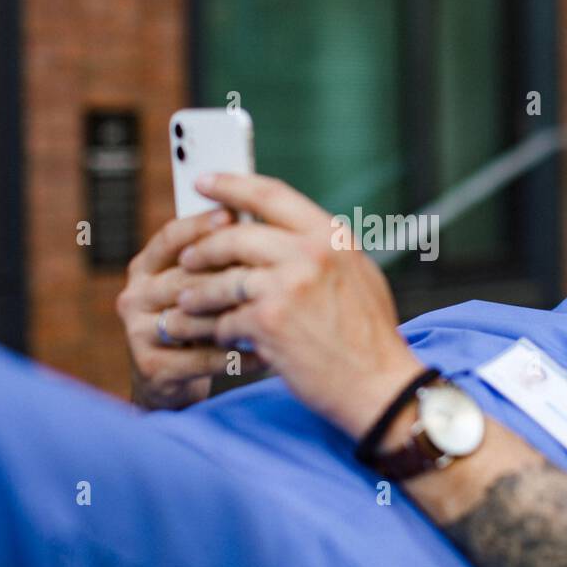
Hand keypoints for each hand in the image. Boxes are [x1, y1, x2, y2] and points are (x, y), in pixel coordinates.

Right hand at [116, 207, 266, 410]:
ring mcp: (137, 333)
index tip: (234, 214)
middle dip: (228, 275)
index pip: (170, 238)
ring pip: (193, 318)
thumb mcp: (198, 285)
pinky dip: (236, 357)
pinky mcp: (151, 368)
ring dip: (235, 317)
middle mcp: (134, 296)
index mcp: (144, 267)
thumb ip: (216, 258)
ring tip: (275, 313)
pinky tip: (266, 353)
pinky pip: (200, 359)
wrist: (169, 380)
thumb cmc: (197, 320)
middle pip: (184, 278)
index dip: (200, 226)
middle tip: (271, 270)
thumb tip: (257, 220)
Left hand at [176, 173, 426, 438]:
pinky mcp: (269, 322)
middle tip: (186, 258)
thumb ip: (319, 248)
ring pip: (223, 280)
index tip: (204, 181)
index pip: (271, 194)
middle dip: (203, 248)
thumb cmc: (369, 334)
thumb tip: (277, 230)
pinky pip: (226, 319)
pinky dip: (219, 331)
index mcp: (330, 236)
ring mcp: (287, 287)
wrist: (380, 385)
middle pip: (235, 236)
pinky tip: (219, 338)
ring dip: (198, 294)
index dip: (231, 185)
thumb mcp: (357, 273)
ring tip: (185, 303)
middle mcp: (309, 254)